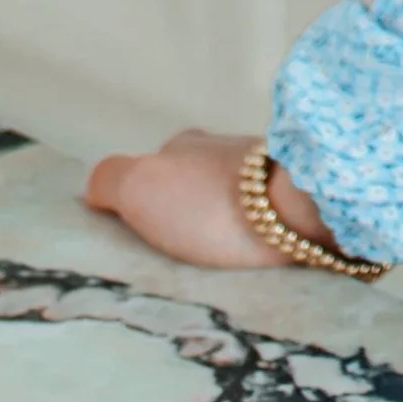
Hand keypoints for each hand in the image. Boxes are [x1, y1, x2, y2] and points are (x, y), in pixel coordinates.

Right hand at [83, 127, 335, 268]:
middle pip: (201, 178)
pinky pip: (272, 216)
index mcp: (188, 144)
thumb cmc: (211, 200)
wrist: (299, 203)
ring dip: (232, 220)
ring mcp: (272, 169)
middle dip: (194, 207)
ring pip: (240, 196)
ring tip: (225, 257)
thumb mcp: (139, 185)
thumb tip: (96, 187)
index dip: (148, 195)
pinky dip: (263, 230)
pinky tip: (261, 252)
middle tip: (188, 247)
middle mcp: (230, 148)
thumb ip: (111, 179)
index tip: (151, 225)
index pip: (157, 166)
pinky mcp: (306, 197)